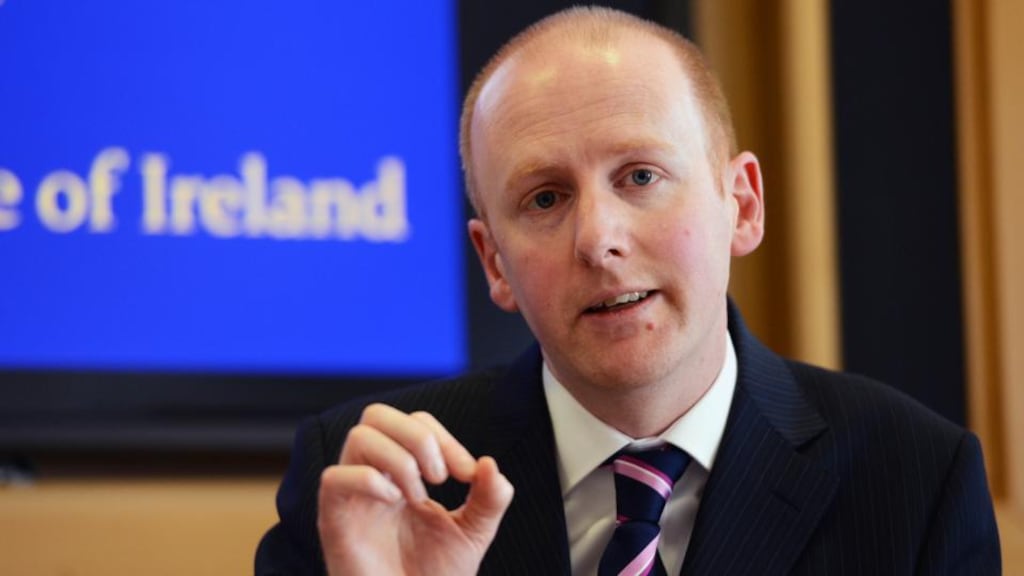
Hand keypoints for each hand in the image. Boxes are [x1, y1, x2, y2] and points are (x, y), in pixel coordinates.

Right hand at [317, 404, 513, 574]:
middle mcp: (373, 476)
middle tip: (440, 477)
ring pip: (359, 436)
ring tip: (419, 497)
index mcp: (402, 472)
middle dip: (418, 435)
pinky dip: (369, 480)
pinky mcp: (334, 521)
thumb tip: (489, 464)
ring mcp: (352, 497)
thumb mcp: (474, 532)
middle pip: (378, 415)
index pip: (415, 422)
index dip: (444, 438)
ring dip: (400, 459)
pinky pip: (334, 478)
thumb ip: (489, 498)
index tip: (468, 474)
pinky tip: (394, 503)